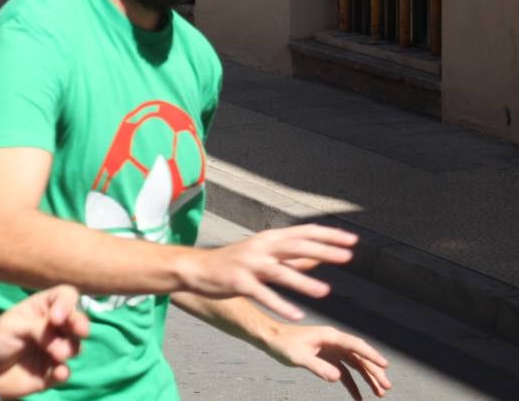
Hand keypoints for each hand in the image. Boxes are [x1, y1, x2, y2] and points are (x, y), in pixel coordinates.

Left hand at [0, 285, 89, 398]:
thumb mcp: (13, 325)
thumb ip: (39, 328)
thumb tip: (63, 345)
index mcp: (41, 308)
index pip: (64, 296)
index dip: (66, 303)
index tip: (57, 318)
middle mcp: (52, 327)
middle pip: (77, 320)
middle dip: (80, 324)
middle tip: (79, 331)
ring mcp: (54, 350)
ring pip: (75, 346)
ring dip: (70, 348)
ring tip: (57, 355)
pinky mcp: (52, 372)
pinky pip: (66, 371)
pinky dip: (64, 371)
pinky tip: (57, 372)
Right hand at [181, 225, 357, 320]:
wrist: (197, 268)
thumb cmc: (233, 262)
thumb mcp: (262, 255)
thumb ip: (290, 258)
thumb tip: (318, 259)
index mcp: (268, 239)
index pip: (303, 232)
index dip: (328, 235)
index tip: (352, 240)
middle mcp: (260, 247)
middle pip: (295, 247)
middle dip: (323, 251)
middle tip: (347, 257)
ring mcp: (249, 264)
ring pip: (280, 272)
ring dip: (302, 282)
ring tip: (324, 292)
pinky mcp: (238, 282)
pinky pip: (263, 295)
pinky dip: (280, 304)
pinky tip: (296, 315)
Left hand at [264, 323, 390, 398]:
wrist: (270, 339)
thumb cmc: (282, 344)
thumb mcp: (298, 357)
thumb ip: (318, 367)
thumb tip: (337, 378)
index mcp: (330, 336)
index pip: (355, 345)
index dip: (371, 355)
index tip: (385, 365)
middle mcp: (334, 341)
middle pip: (359, 357)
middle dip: (374, 372)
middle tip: (386, 388)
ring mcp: (331, 350)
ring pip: (355, 365)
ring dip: (367, 379)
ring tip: (379, 394)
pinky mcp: (327, 358)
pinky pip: (344, 372)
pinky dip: (352, 384)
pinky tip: (359, 398)